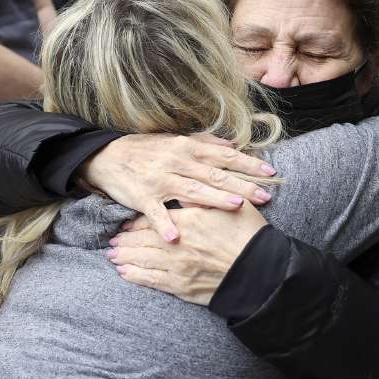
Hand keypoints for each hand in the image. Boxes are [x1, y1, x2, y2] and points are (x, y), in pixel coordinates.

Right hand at [81, 133, 276, 242]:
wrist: (107, 156)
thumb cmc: (147, 150)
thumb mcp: (176, 141)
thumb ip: (205, 143)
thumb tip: (233, 143)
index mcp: (187, 149)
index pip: (224, 156)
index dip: (247, 164)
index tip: (270, 172)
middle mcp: (176, 162)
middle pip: (214, 174)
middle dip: (241, 185)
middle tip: (264, 195)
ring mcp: (159, 180)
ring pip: (191, 190)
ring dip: (213, 198)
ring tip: (234, 206)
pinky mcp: (142, 198)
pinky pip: (155, 213)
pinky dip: (164, 224)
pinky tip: (175, 238)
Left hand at [107, 202, 268, 305]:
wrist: (260, 272)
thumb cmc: (250, 236)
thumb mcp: (233, 207)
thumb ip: (208, 198)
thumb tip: (189, 194)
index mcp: (189, 221)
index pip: (154, 219)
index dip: (137, 223)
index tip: (127, 225)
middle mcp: (179, 243)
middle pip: (142, 240)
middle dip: (125, 241)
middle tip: (112, 241)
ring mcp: (178, 267)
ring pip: (143, 260)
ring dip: (125, 257)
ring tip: (113, 256)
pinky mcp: (181, 287)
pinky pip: (151, 281)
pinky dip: (136, 276)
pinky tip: (125, 273)